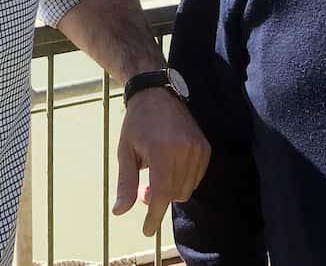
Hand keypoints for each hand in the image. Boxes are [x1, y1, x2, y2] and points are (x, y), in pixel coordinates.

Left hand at [112, 87, 210, 235]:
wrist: (157, 93)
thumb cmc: (137, 123)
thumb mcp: (125, 152)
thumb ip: (125, 183)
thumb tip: (119, 211)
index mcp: (162, 152)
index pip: (162, 194)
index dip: (154, 216)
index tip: (147, 230)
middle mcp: (185, 151)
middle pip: (175, 194)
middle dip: (158, 200)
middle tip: (143, 190)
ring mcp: (198, 149)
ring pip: (186, 189)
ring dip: (170, 190)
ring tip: (155, 175)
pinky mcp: (205, 148)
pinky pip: (196, 178)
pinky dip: (182, 180)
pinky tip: (169, 168)